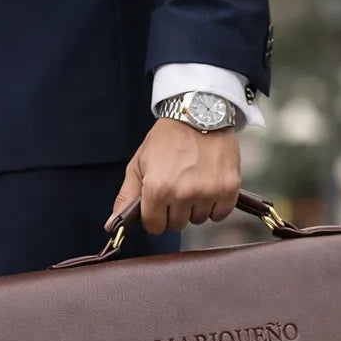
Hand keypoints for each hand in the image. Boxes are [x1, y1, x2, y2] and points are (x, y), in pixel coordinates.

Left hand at [109, 119, 240, 234]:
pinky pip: (219, 214)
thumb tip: (112, 227)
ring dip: (195, 206)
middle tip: (178, 184)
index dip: (155, 215)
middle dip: (174, 210)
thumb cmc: (166, 140)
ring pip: (198, 219)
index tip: (159, 199)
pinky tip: (209, 184)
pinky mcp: (228, 189)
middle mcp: (182, 194)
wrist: (199, 113)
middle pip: (177, 225)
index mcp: (157, 189)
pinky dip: (215, 204)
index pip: (155, 227)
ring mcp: (207, 192)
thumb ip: (126, 197)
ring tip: (194, 180)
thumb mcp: (139, 164)